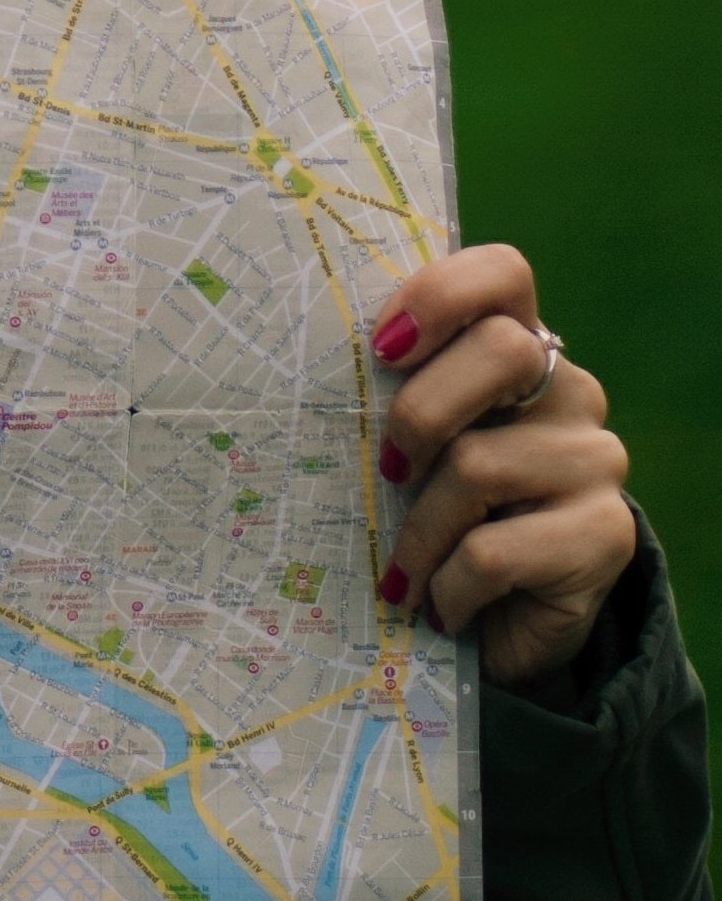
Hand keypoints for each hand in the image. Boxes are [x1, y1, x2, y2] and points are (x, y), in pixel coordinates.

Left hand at [371, 243, 632, 685]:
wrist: (500, 626)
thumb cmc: (429, 520)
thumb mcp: (401, 454)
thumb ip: (382, 406)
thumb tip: (293, 378)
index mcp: (514, 351)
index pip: (503, 275)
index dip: (443, 295)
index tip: (383, 348)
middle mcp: (567, 392)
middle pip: (502, 352)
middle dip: (421, 414)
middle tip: (389, 472)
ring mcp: (595, 459)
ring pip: (481, 465)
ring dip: (418, 531)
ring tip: (401, 573)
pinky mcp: (607, 534)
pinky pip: (493, 551)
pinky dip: (447, 585)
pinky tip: (440, 603)